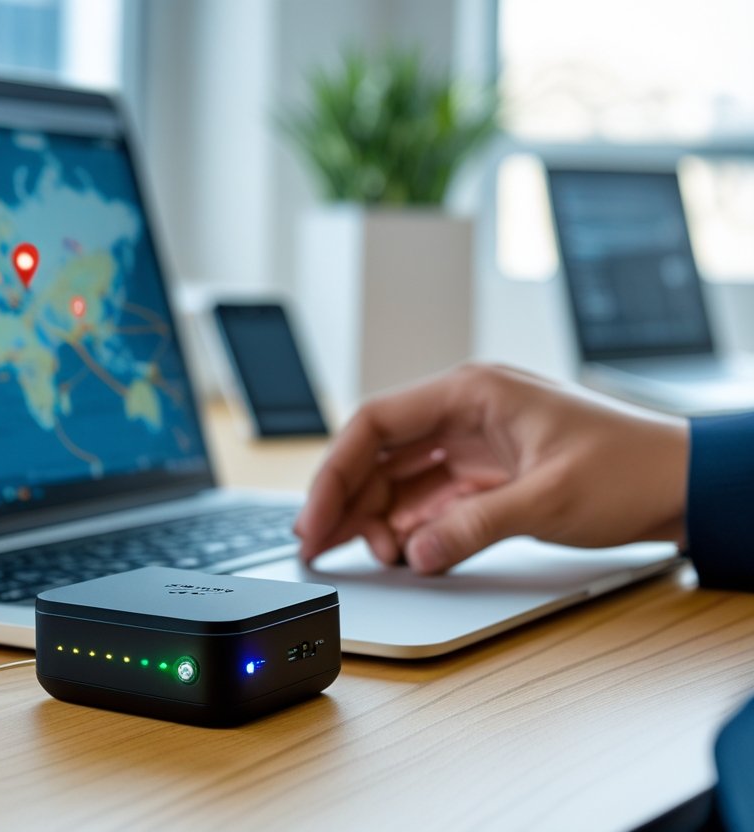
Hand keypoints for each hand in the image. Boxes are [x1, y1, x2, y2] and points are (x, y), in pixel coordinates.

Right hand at [293, 364, 688, 573]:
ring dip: (379, 519)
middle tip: (320, 547)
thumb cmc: (632, 467)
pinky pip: (429, 502)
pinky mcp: (487, 479)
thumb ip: (474, 526)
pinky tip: (403, 553)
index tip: (315, 518)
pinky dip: (412, 529)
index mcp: (471, 393)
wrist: (686, 485)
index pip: (375, 424)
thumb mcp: (548, 497)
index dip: (334, 473)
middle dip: (347, 501)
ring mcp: (474, 448)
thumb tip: (415, 555)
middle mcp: (464, 415)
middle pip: (378, 455)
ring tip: (372, 557)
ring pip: (399, 481)